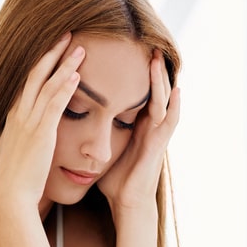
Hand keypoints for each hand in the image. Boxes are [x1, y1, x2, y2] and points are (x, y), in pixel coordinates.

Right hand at [0, 34, 84, 208]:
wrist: (11, 197)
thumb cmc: (15, 180)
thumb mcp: (8, 154)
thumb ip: (6, 142)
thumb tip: (0, 138)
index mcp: (14, 118)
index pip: (28, 83)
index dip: (41, 64)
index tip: (53, 49)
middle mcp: (19, 115)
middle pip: (36, 75)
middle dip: (52, 53)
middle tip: (67, 35)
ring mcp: (29, 122)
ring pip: (47, 84)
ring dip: (65, 64)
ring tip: (80, 48)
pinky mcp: (41, 133)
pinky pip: (55, 104)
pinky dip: (65, 87)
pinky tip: (77, 74)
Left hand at [97, 50, 180, 212]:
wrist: (126, 203)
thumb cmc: (115, 180)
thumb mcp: (102, 151)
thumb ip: (92, 136)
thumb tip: (69, 126)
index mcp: (135, 125)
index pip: (137, 92)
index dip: (133, 72)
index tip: (124, 50)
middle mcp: (148, 126)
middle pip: (152, 90)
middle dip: (150, 68)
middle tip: (146, 43)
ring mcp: (156, 134)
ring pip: (163, 99)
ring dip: (161, 79)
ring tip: (157, 57)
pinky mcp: (160, 145)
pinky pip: (170, 120)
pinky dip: (174, 104)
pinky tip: (177, 88)